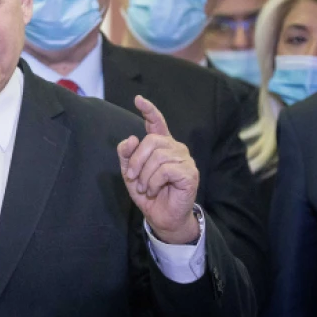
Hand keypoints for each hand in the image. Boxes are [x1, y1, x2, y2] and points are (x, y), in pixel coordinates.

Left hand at [118, 95, 199, 243]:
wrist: (161, 217)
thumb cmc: (148, 193)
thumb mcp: (130, 174)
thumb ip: (127, 155)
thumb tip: (132, 138)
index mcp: (162, 146)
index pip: (157, 123)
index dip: (149, 110)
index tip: (138, 99)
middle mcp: (176, 148)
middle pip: (151, 141)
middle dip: (136, 160)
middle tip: (132, 178)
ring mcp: (185, 160)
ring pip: (157, 156)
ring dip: (144, 175)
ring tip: (145, 187)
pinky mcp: (190, 173)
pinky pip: (165, 170)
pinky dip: (153, 182)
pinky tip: (154, 190)